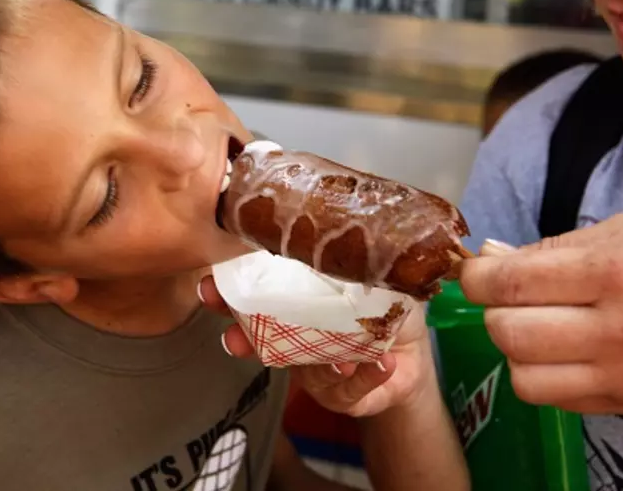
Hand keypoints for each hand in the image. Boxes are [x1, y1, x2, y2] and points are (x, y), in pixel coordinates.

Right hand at [198, 275, 436, 416]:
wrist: (413, 354)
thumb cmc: (383, 307)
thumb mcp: (371, 273)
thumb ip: (354, 257)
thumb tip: (345, 227)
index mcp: (295, 302)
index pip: (254, 295)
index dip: (227, 293)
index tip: (210, 286)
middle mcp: (295, 338)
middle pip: (258, 340)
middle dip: (242, 338)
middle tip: (232, 339)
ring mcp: (314, 370)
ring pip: (305, 371)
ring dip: (320, 364)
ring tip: (339, 359)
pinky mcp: (343, 395)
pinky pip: (350, 389)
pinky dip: (366, 377)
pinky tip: (380, 364)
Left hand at [459, 213, 622, 414]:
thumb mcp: (620, 232)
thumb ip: (549, 249)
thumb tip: (489, 261)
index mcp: (612, 272)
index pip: (512, 283)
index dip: (476, 278)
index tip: (473, 273)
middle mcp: (617, 328)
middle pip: (509, 333)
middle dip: (493, 312)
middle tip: (507, 299)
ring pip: (524, 376)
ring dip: (515, 350)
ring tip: (535, 328)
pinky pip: (554, 399)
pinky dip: (541, 375)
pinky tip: (560, 352)